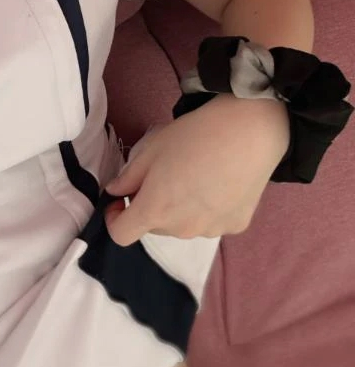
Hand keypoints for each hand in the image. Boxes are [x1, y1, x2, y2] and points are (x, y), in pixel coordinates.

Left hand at [104, 95, 289, 245]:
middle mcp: (182, 229)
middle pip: (154, 227)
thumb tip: (116, 191)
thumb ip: (128, 176)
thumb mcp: (152, 149)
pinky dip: (207, 210)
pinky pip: (211, 222)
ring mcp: (211, 230)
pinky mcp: (235, 225)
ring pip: (183, 226)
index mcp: (155, 210)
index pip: (122, 235)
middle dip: (151, 207)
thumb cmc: (194, 135)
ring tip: (195, 177)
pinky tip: (219, 183)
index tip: (119, 201)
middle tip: (162, 176)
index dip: (114, 219)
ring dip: (179, 210)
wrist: (250, 131)